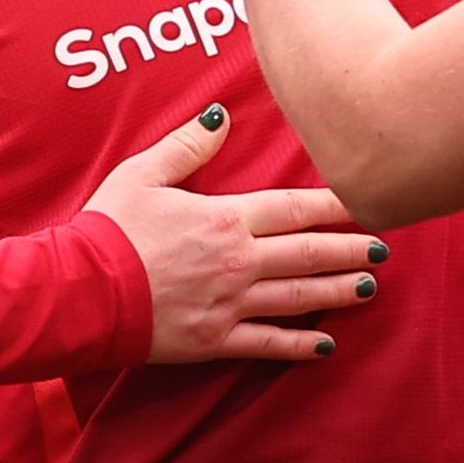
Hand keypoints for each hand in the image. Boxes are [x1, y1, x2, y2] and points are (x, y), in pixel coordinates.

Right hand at [86, 103, 386, 363]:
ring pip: (298, 297)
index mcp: (225, 219)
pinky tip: (326, 345)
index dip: (334, 204)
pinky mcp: (214, 340)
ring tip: (369, 288)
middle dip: (350, 250)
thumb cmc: (107, 229)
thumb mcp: (143, 173)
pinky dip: (300, 345)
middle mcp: (238, 262)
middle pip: (307, 253)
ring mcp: (229, 304)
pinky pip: (267, 344)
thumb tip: (222, 117)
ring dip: (337, 291)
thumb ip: (188, 146)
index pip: (293, 208)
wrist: (79, 292)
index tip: (365, 200)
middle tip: (383, 249)